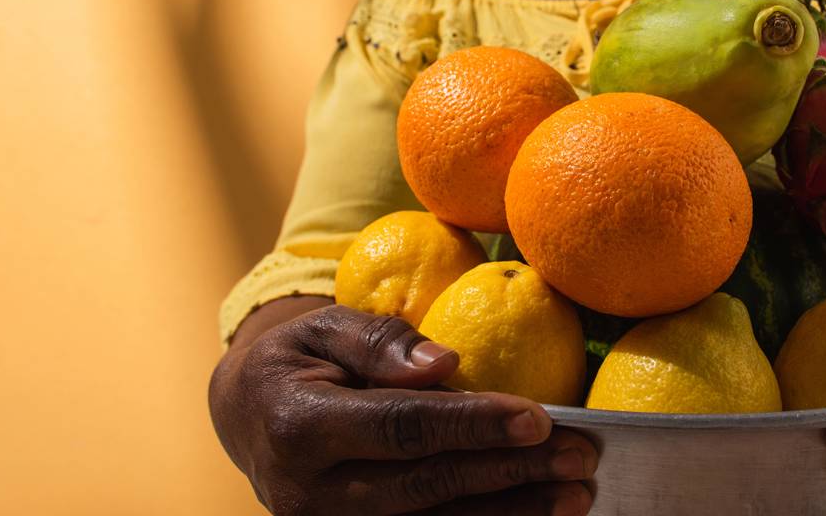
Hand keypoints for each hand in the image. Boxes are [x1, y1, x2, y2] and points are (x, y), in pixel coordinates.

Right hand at [209, 304, 596, 514]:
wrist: (246, 416)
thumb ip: (379, 342)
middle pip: (427, 487)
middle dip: (510, 474)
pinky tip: (533, 514)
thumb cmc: (296, 361)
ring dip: (509, 514)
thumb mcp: (323, 328)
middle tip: (578, 458)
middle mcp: (307, 494)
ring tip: (574, 495)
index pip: (403, 429)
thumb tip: (446, 364)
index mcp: (299, 428)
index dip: (474, 426)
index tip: (539, 418)